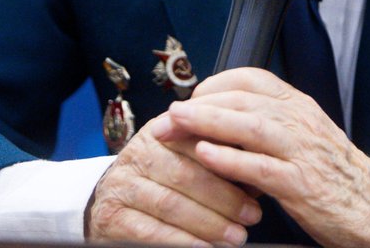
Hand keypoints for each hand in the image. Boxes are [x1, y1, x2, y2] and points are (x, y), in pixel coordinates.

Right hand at [85, 113, 261, 245]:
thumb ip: (217, 161)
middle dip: (224, 197)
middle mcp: (137, 154)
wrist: (115, 204)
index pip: (196, 141)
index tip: (258, 183)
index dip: (229, 162)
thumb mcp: (186, 161)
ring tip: (236, 236)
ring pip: (170, 203)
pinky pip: (150, 230)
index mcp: (160, 132)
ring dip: (208, 223)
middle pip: (185, 174)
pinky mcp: (111, 215)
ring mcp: (121, 185)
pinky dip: (180, 240)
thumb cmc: (164, 182)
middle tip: (252, 215)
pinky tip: (204, 247)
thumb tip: (257, 176)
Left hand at [168, 67, 369, 247]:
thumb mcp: (301, 134)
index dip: (215, 84)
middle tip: (167, 115)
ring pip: (248, 126)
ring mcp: (301, 150)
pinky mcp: (301, 182)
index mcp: (297, 105)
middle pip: (241, 99)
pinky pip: (260, 166)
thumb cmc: (329, 172)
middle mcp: (298, 120)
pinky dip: (230, 159)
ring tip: (176, 123)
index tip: (191, 98)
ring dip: (207, 122)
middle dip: (199, 105)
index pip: (250, 78)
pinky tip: (205, 156)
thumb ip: (267, 121)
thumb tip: (222, 115)